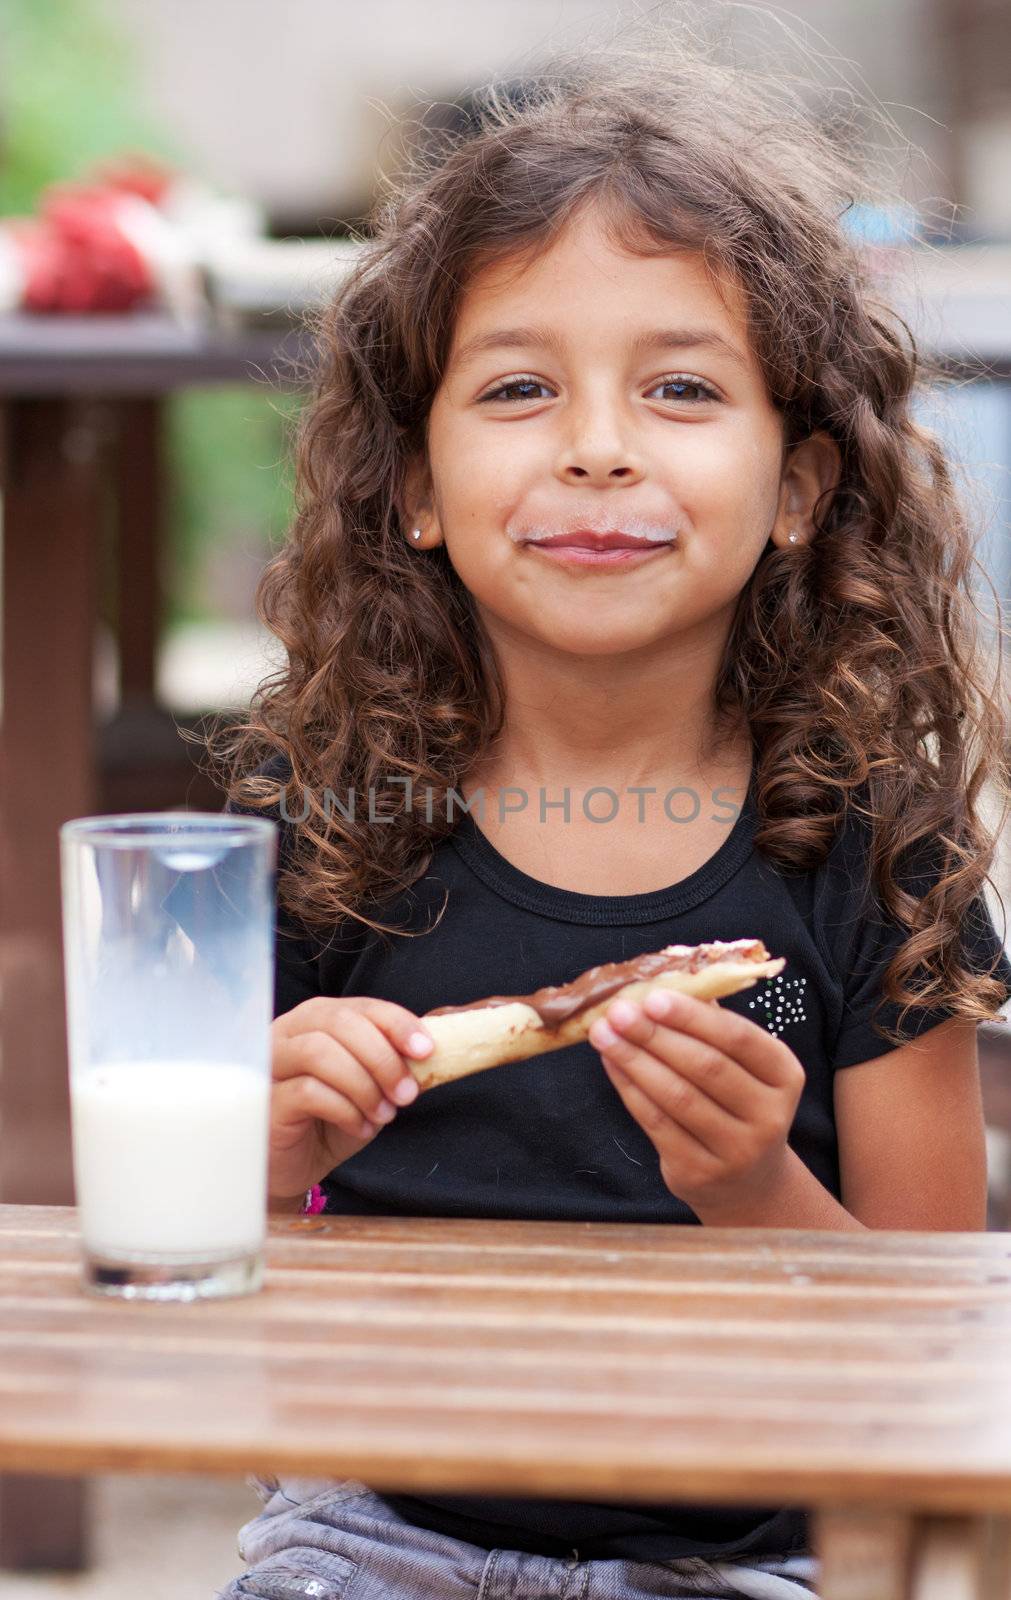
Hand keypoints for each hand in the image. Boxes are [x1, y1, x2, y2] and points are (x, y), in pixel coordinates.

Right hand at [269, 996, 433, 1199]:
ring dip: (363, 1085)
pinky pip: (308, 1092)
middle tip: (407, 1094)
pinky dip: (345, 1110)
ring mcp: (270, 1062)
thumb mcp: (372, 1086)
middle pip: (340, 1023)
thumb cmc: (333, 1119)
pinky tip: (360, 1129)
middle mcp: (289, 1031)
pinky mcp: (264, 1098)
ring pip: (319, 1052)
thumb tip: (433, 1051)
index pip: (361, 1007)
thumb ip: (393, 1062)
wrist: (296, 1165)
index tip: (426, 1050)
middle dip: (383, 1058)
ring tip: (384, 1114)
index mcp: (318, 1018)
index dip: (397, 1024)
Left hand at [588, 987, 804, 1216]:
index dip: (693, 1017)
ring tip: (604, 1034)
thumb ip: (713, 1025)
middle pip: (705, 1067)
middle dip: (655, 1035)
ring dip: (634, 1060)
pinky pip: (657, 1124)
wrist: (748, 1182)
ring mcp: (736, 1150)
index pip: (739, 1038)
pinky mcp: (700, 1172)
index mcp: (785, 1075)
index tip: (653, 997)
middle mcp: (769, 1116)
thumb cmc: (738, 1103)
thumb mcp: (744, 1067)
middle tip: (617, 1011)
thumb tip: (668, 980)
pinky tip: (611, 1065)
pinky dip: (629, 1089)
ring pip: (677, 1096)